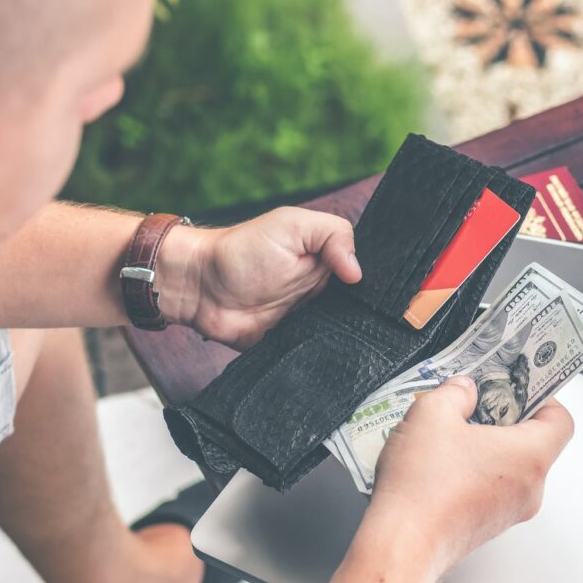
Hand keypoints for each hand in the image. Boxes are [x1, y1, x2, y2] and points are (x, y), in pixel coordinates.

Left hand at [160, 207, 360, 348]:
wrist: (200, 287)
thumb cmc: (242, 250)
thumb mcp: (292, 225)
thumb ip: (332, 235)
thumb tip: (358, 272)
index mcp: (328, 261)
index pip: (365, 275)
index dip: (375, 284)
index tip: (382, 294)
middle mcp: (323, 292)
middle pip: (358, 309)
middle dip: (366, 316)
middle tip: (369, 320)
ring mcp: (309, 320)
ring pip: (341, 335)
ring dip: (344, 337)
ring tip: (351, 338)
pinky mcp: (292, 345)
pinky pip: (315, 356)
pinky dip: (322, 357)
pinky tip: (331, 357)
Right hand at [361, 376, 573, 577]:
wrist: (401, 545)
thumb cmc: (423, 487)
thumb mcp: (432, 413)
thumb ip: (455, 392)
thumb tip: (463, 390)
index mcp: (529, 457)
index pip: (560, 421)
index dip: (542, 397)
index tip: (518, 386)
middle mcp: (528, 489)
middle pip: (534, 443)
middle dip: (504, 418)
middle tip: (477, 402)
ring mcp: (508, 512)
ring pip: (509, 467)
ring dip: (485, 446)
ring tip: (449, 432)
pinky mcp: (485, 526)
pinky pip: (490, 488)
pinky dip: (473, 470)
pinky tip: (438, 462)